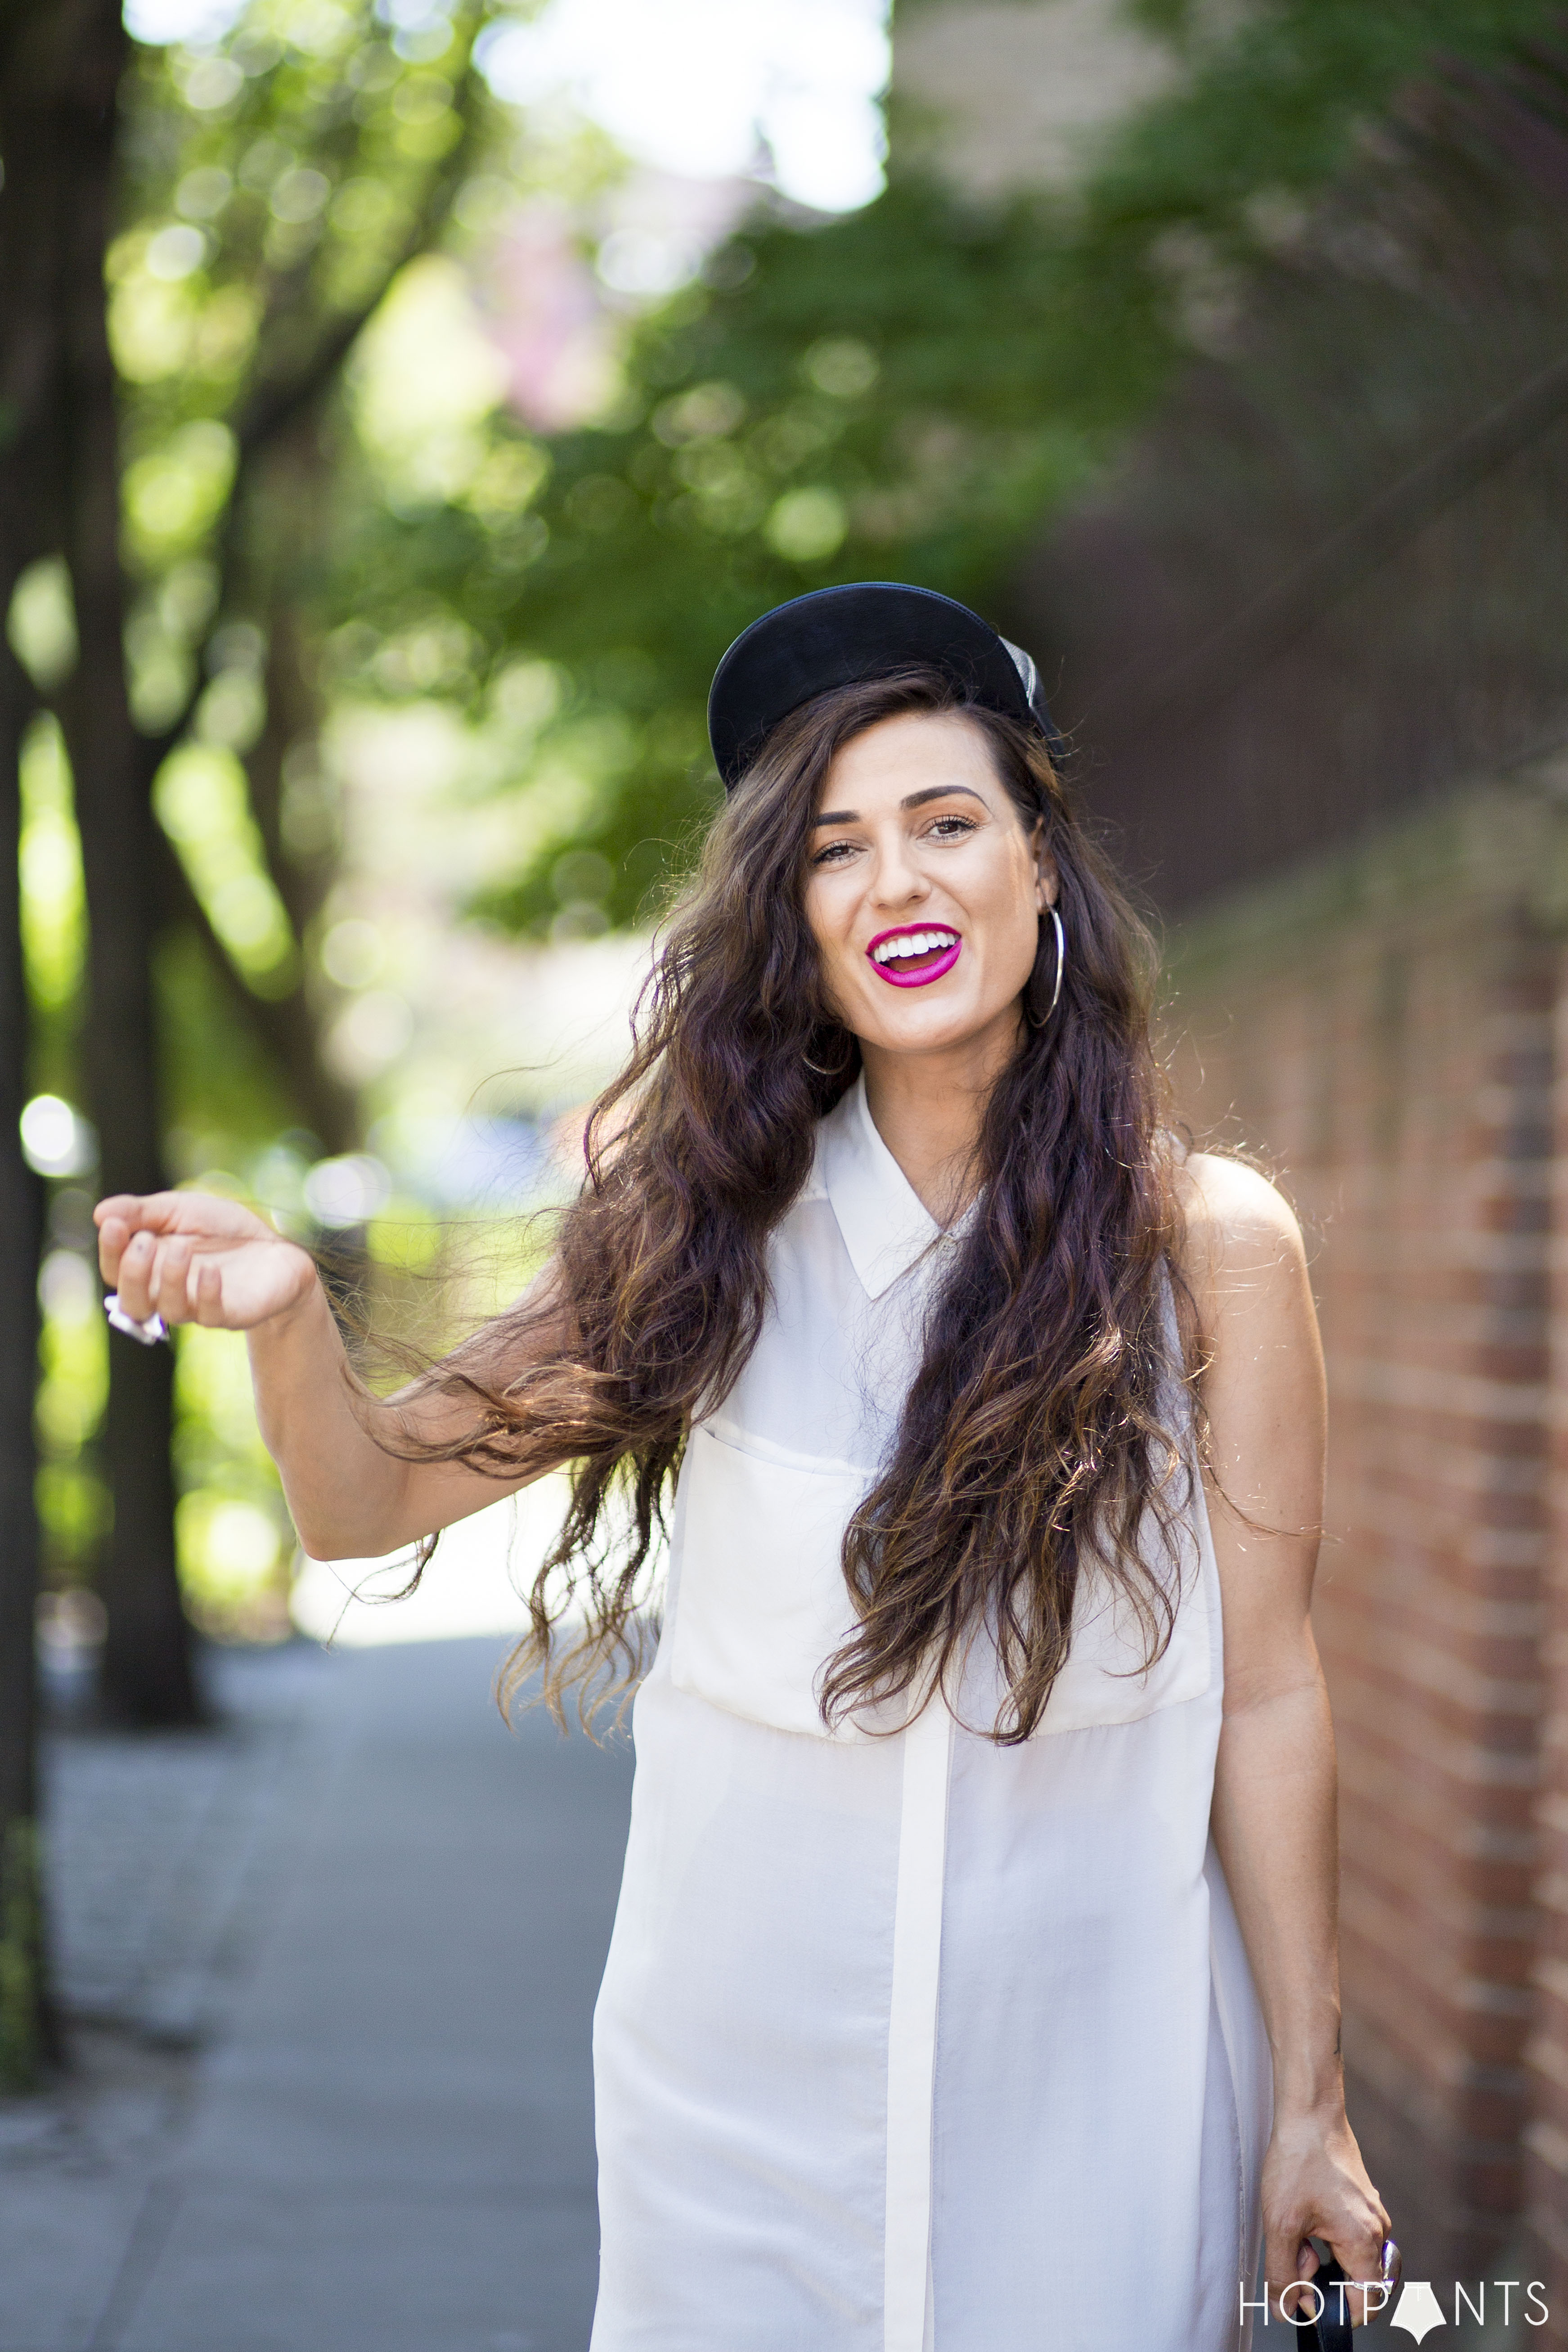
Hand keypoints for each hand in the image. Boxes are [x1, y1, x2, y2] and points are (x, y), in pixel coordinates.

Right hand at [95, 1191, 318, 1332]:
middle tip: (144, 1242)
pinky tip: (210, 1271)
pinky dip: (207, 1293)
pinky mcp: (230, 1314)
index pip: (115, 1269)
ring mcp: (199, 1306)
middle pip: (133, 1302)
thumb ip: (141, 1212)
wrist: (276, 1244)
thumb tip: (99, 1213)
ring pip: (170, 1310)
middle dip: (132, 1273)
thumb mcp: (180, 1209)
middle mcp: (167, 1292)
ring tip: (181, 1250)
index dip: (110, 1251)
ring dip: (170, 1280)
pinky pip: (211, 1315)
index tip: (113, 1225)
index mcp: (149, 1266)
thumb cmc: (222, 1228)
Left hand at [1263, 2102, 1390, 2326]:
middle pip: (1357, 2281)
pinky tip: (1303, 2217)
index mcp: (1364, 2241)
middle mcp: (1377, 2230)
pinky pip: (1348, 2235)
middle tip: (1297, 2256)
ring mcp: (1372, 2213)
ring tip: (1298, 2232)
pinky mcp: (1361, 2201)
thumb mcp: (1280, 2223)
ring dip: (1321, 2256)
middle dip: (1323, 2279)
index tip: (1308, 2301)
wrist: (1309, 2112)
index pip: (1365, 2303)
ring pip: (1350, 2257)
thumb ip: (1283, 2274)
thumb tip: (1286, 2310)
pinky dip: (1324, 2236)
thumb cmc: (1299, 2160)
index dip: (1335, 2312)